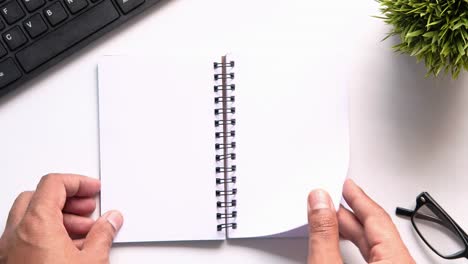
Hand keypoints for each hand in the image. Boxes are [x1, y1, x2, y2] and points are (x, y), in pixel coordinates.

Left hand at [0, 174, 122, 263]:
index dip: (77, 182)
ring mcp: (8, 249)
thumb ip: (103, 234)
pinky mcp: (9, 263)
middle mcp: (16, 234)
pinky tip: (68, 249)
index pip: (54, 184)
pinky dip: (46, 233)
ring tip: (85, 231)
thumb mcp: (92, 263)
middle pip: (38, 197)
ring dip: (58, 216)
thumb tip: (111, 220)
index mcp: (36, 224)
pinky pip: (26, 237)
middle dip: (67, 198)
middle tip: (89, 207)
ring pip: (29, 217)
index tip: (93, 189)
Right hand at [307, 179, 414, 263]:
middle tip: (332, 201)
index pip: (378, 218)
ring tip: (331, 221)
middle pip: (379, 233)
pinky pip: (379, 260)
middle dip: (351, 215)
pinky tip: (340, 246)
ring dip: (353, 233)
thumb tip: (320, 203)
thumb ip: (324, 234)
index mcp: (397, 261)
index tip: (347, 186)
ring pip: (378, 248)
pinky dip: (359, 250)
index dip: (358, 198)